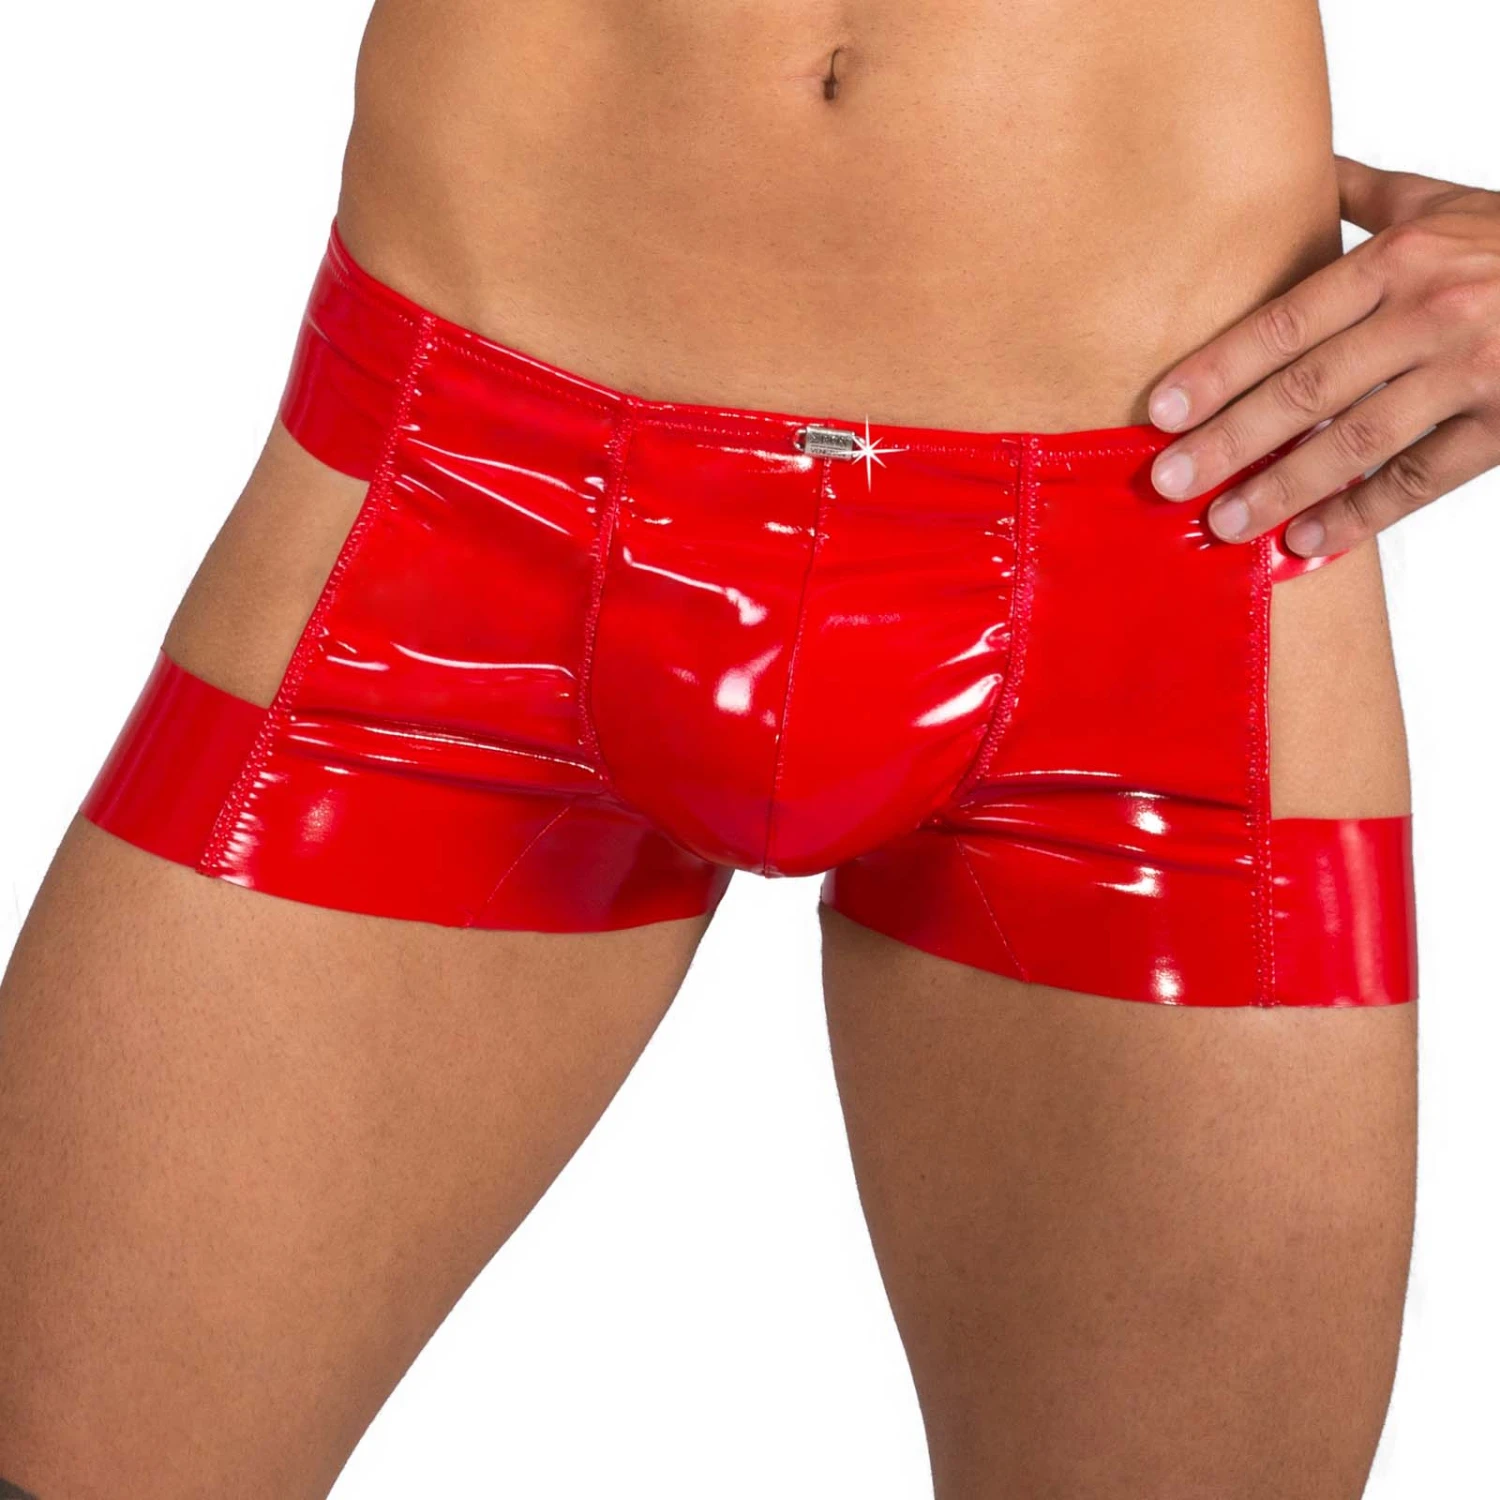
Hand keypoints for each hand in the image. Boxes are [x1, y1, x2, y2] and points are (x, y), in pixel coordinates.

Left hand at [1146, 156, 1499, 554]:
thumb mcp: (1441, 205)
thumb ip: (1363, 195)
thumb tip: (1297, 171)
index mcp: (1402, 259)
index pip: (1287, 322)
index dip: (1218, 371)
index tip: (1161, 412)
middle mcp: (1432, 313)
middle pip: (1308, 389)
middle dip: (1230, 440)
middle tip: (1169, 481)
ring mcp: (1473, 372)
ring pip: (1357, 443)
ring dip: (1282, 489)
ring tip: (1226, 523)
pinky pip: (1418, 480)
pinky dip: (1359, 515)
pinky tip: (1307, 540)